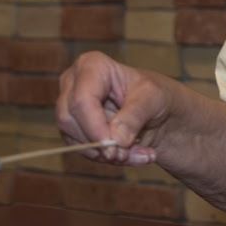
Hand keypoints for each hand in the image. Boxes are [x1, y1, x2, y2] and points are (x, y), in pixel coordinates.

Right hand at [54, 51, 166, 166]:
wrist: (156, 111)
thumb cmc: (153, 94)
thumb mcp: (153, 98)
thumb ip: (135, 116)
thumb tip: (116, 139)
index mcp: (91, 66)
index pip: (81, 100)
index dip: (95, 127)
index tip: (115, 147)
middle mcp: (73, 84)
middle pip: (69, 120)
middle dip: (99, 143)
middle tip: (127, 154)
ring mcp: (70, 107)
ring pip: (74, 139)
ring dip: (108, 155)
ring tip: (140, 154)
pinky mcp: (74, 130)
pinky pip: (83, 151)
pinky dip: (108, 159)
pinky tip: (132, 156)